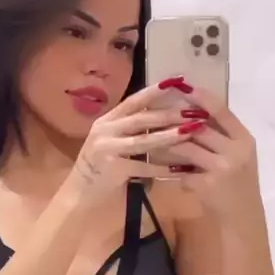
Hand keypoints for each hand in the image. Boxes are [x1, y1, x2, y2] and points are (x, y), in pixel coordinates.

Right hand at [66, 83, 206, 206]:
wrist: (81, 192)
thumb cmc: (101, 166)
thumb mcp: (111, 141)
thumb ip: (130, 128)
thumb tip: (164, 115)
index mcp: (107, 120)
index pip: (133, 101)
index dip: (155, 91)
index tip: (177, 82)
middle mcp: (105, 131)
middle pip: (141, 118)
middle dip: (169, 114)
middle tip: (193, 110)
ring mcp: (108, 149)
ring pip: (144, 140)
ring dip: (169, 136)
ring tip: (191, 131)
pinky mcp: (113, 169)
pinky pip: (143, 167)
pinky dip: (162, 168)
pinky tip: (180, 169)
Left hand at [164, 85, 261, 221]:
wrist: (242, 214)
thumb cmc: (237, 181)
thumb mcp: (237, 154)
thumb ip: (221, 135)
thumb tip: (192, 111)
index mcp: (244, 139)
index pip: (222, 111)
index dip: (202, 98)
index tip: (184, 86)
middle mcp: (235, 151)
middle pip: (201, 127)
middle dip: (176, 120)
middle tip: (154, 113)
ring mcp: (221, 168)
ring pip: (187, 148)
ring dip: (168, 145)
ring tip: (150, 139)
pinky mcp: (207, 185)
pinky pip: (182, 173)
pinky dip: (172, 171)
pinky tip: (160, 171)